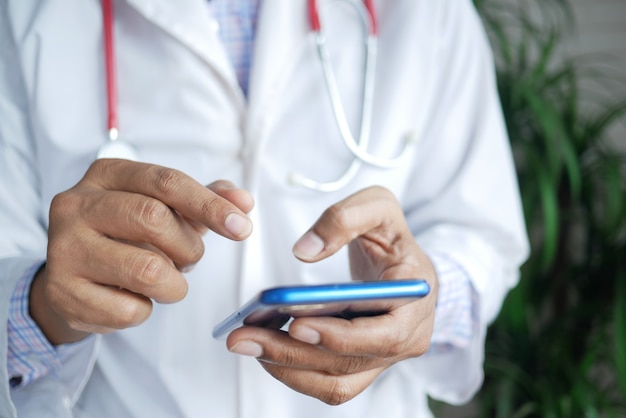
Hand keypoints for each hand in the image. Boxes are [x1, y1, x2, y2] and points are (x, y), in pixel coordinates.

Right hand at [30, 159, 253, 344]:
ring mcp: (64, 248)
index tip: (242, 227)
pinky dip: (145, 309)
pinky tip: (131, 297)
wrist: (71, 280)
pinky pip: (129, 309)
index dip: (210, 205)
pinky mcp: (62, 291)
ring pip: (147, 269)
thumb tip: (244, 202)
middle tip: (188, 259)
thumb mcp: (164, 210)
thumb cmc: (126, 237)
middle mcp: (76, 205)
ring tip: (165, 280)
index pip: (166, 182)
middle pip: (154, 219)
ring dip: (173, 284)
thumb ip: (204, 202)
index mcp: (106, 175)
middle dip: (188, 247)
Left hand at [226, 186, 437, 404]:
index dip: (340, 336)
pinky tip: (263, 346)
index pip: (383, 335)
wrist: (404, 263)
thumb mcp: (378, 207)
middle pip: (348, 363)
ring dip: (285, 367)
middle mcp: (405, 339)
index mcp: (415, 302)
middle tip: (244, 337)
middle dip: (292, 352)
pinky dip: (292, 370)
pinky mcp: (361, 365)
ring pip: (333, 382)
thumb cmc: (394, 236)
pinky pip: (326, 381)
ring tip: (246, 342)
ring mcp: (382, 358)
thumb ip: (344, 218)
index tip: (297, 324)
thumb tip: (304, 249)